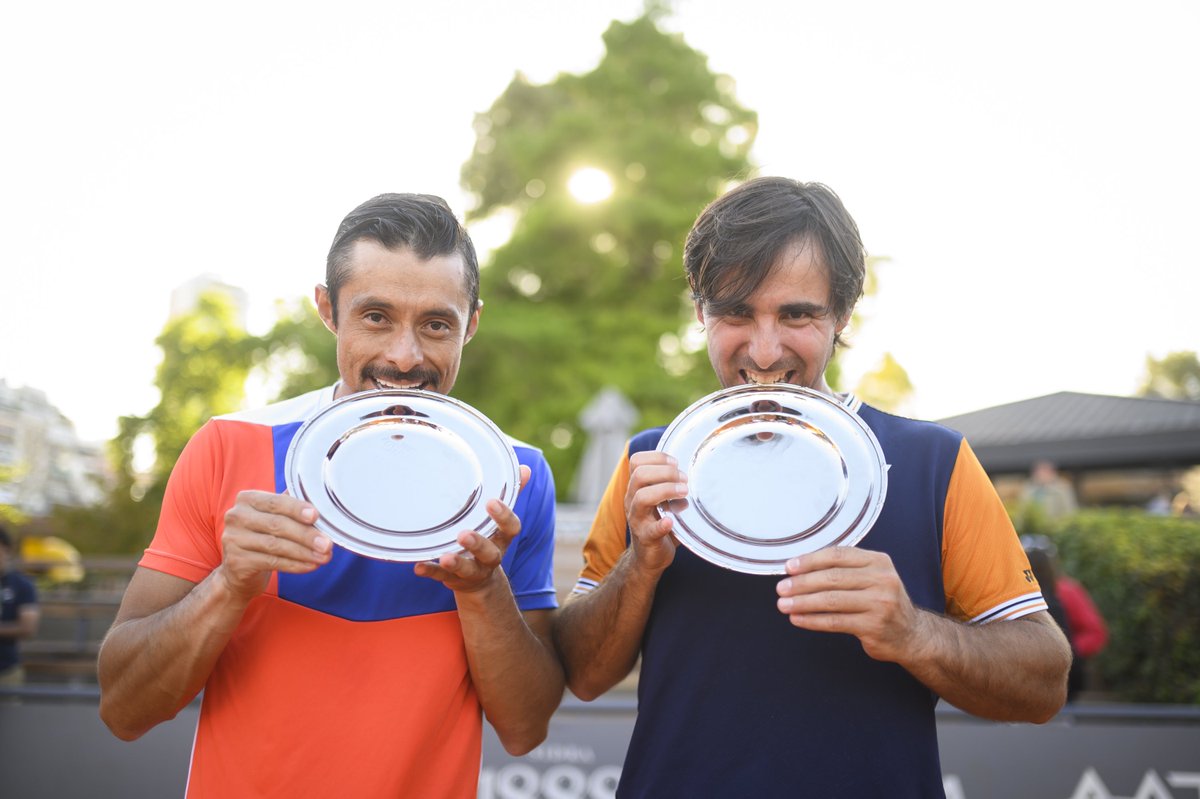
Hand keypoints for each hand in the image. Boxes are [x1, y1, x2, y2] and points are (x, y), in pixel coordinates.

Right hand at [219, 490, 332, 602]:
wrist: (237, 571)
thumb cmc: (262, 536)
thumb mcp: (273, 516)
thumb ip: (291, 506)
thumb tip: (322, 500)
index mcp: (247, 499)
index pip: (275, 502)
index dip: (297, 509)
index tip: (316, 516)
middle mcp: (236, 516)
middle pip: (277, 524)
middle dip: (306, 535)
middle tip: (327, 544)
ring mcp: (233, 539)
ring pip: (276, 545)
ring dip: (304, 552)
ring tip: (325, 557)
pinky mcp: (237, 562)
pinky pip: (272, 562)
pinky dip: (295, 565)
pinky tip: (310, 566)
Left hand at [414, 465, 530, 593]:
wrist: (481, 582)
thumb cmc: (490, 539)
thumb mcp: (500, 520)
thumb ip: (511, 494)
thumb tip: (525, 468)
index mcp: (502, 539)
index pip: (511, 528)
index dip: (503, 516)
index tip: (491, 502)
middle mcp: (491, 556)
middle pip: (489, 553)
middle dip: (478, 544)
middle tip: (464, 534)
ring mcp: (473, 570)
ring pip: (468, 569)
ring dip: (456, 562)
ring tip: (444, 557)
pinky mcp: (453, 579)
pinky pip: (442, 577)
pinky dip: (431, 571)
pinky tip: (418, 566)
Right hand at [623, 450, 687, 575]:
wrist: (650, 556)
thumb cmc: (660, 522)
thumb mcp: (664, 500)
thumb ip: (672, 485)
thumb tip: (696, 470)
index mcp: (636, 488)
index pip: (636, 462)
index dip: (656, 457)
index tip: (676, 463)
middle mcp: (632, 500)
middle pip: (639, 475)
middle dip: (665, 472)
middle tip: (684, 479)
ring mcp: (637, 519)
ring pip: (641, 497)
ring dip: (665, 490)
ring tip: (684, 492)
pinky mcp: (646, 538)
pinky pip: (650, 530)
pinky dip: (661, 524)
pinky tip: (671, 521)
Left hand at [775, 547, 925, 662]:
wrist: (911, 634)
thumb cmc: (882, 602)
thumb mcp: (872, 578)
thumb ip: (844, 570)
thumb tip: (800, 569)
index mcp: (878, 562)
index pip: (838, 555)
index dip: (810, 560)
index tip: (790, 567)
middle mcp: (882, 580)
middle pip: (832, 578)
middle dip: (802, 583)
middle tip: (781, 588)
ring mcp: (880, 604)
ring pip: (831, 600)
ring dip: (802, 602)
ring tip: (784, 605)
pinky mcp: (873, 626)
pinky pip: (835, 622)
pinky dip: (812, 620)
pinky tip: (798, 619)